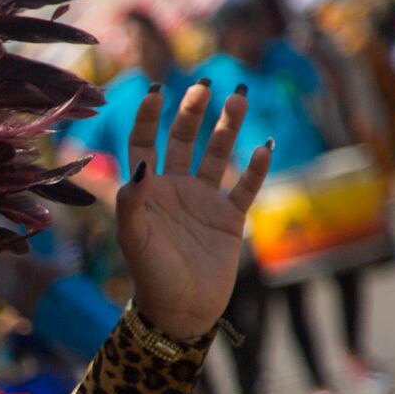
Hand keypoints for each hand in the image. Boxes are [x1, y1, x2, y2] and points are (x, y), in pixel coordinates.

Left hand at [118, 80, 272, 340]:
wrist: (181, 310)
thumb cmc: (151, 276)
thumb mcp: (134, 239)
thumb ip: (132, 202)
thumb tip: (140, 163)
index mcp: (147, 191)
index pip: (144, 144)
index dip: (147, 118)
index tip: (156, 90)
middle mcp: (175, 189)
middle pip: (184, 140)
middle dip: (193, 111)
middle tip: (205, 82)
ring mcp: (204, 201)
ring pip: (218, 154)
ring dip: (228, 127)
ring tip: (240, 96)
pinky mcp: (229, 218)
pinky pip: (245, 186)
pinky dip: (256, 167)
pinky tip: (262, 146)